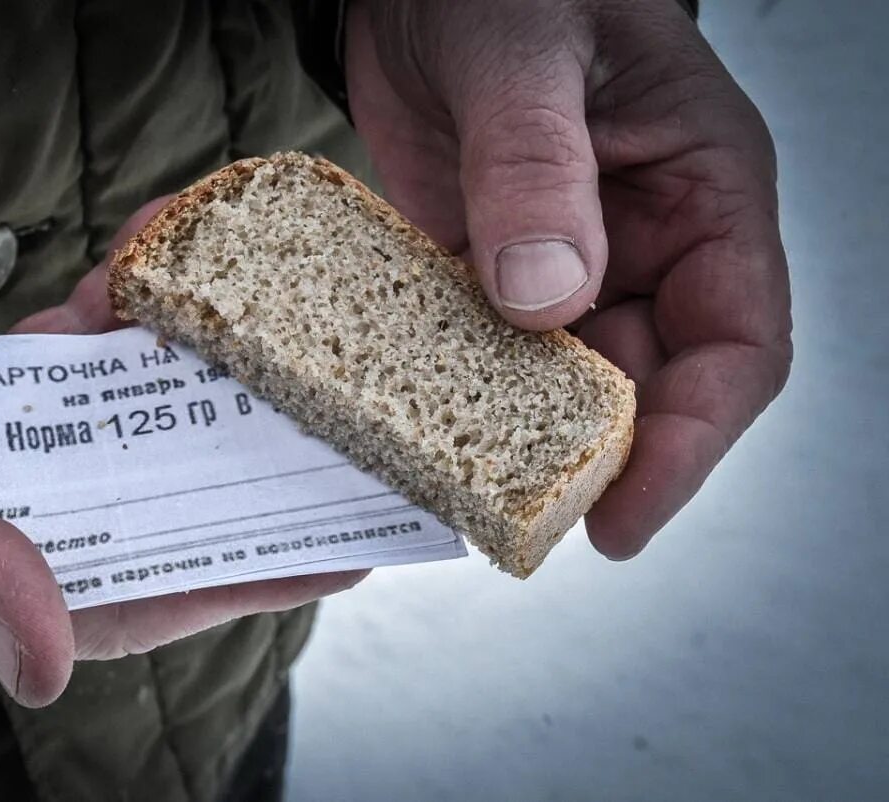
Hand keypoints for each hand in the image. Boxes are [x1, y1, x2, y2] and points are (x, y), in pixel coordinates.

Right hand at [0, 245, 361, 700]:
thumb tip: (45, 660)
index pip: (127, 601)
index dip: (231, 584)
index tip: (326, 559)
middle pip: (141, 511)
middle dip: (231, 479)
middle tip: (330, 444)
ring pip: (111, 428)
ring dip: (174, 386)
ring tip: (249, 349)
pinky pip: (63, 360)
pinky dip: (105, 328)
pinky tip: (140, 296)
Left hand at [346, 0, 792, 556]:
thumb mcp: (524, 54)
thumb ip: (537, 167)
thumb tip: (547, 298)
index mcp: (702, 192)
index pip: (736, 343)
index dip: (692, 440)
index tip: (625, 515)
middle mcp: (644, 242)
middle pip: (647, 383)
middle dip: (593, 456)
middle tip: (522, 515)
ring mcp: (565, 261)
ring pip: (562, 380)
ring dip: (516, 432)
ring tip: (459, 481)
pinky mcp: (488, 270)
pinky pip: (485, 350)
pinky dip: (456, 389)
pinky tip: (413, 421)